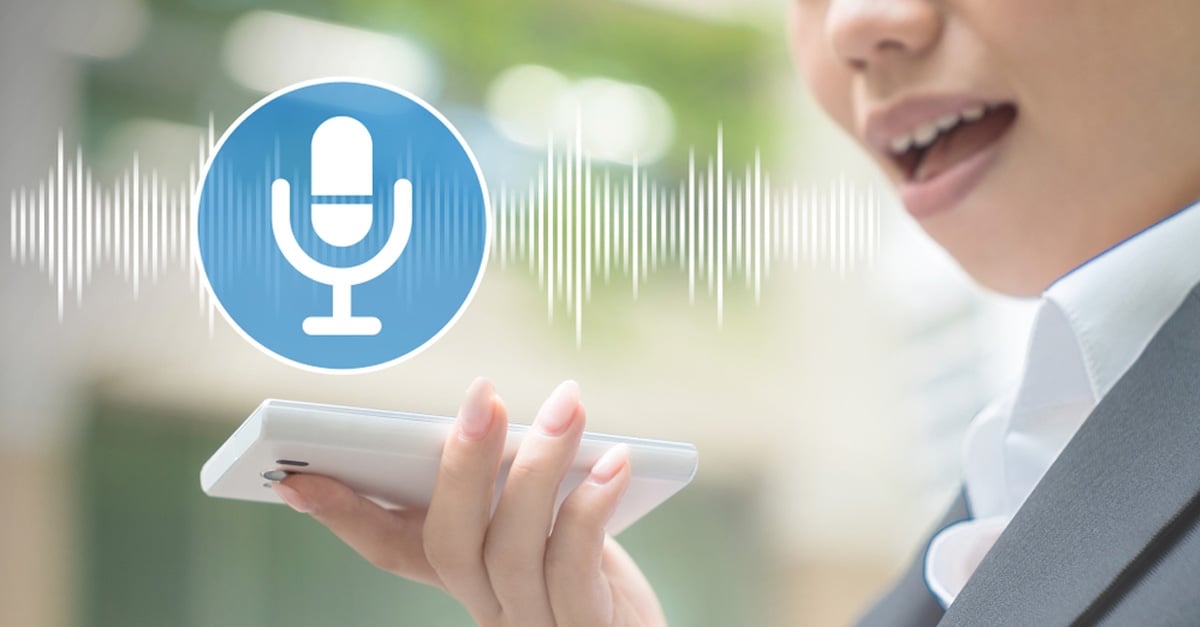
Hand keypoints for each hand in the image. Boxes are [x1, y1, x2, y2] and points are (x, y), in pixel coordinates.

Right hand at [271, 378, 667, 626]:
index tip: (294, 477)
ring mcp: (532, 622)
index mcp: (465, 576)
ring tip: (568, 404)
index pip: (389, 550)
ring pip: (513, 549)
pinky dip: (591, 507)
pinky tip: (614, 462)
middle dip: (462, 464)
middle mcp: (487, 605)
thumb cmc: (594, 563)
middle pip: (450, 542)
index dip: (341, 514)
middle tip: (483, 394)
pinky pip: (575, 566)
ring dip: (541, 467)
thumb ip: (511, 485)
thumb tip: (491, 416)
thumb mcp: (544, 518)